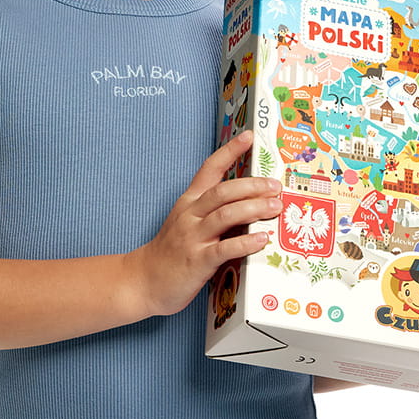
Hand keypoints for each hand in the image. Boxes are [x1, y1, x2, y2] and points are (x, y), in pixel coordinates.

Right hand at [131, 131, 282, 317]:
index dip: (230, 151)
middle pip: (223, 191)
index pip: (210, 168)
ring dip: (254, 208)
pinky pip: (224, 249)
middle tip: (275, 186)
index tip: (248, 136)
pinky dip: (245, 242)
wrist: (143, 281)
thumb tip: (250, 202)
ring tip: (275, 207)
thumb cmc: (171, 252)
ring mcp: (193, 238)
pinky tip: (261, 239)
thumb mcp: (186, 222)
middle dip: (253, 186)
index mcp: (189, 202)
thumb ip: (212, 210)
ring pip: (226, 215)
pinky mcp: (197, 262)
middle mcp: (190, 215)